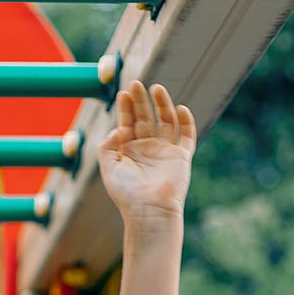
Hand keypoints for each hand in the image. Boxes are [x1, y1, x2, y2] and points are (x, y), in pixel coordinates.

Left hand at [98, 81, 195, 222]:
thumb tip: (117, 129)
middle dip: (141, 101)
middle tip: (136, 84)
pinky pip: (187, 135)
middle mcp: (147, 148)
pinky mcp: (181, 156)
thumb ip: (107, 147)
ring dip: (162, 104)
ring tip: (157, 88)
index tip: (123, 93)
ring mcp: (165, 151)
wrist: (149, 210)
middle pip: (145, 117)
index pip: (128, 123)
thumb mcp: (108, 168)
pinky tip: (180, 108)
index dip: (126, 108)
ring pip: (166, 120)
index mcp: (129, 151)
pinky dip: (186, 121)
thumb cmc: (127, 194)